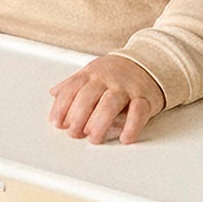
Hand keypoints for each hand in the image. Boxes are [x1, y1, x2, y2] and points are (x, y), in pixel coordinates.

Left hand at [48, 54, 165, 144]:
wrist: (149, 63)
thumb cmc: (116, 72)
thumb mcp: (91, 73)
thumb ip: (72, 84)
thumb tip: (53, 94)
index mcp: (91, 73)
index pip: (72, 89)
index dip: (62, 106)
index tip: (56, 122)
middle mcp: (107, 79)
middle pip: (88, 96)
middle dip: (78, 117)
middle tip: (73, 133)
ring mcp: (126, 87)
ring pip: (110, 104)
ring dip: (99, 123)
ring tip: (93, 138)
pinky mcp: (145, 97)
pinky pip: (139, 112)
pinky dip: (131, 126)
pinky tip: (124, 138)